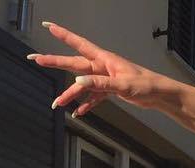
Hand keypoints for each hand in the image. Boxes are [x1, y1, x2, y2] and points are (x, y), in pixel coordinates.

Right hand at [30, 23, 167, 117]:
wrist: (159, 95)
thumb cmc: (145, 85)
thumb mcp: (122, 84)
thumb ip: (100, 83)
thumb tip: (77, 81)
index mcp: (104, 59)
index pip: (79, 44)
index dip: (63, 35)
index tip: (48, 26)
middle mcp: (102, 66)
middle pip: (73, 64)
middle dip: (54, 62)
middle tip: (35, 58)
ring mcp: (105, 78)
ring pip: (82, 85)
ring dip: (70, 94)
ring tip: (57, 104)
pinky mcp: (110, 90)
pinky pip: (94, 97)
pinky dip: (86, 104)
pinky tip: (78, 113)